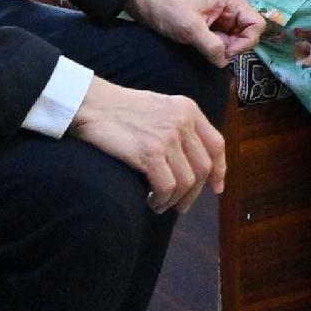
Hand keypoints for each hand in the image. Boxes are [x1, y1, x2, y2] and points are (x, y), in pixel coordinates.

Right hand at [71, 76, 226, 210]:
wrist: (89, 104)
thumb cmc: (118, 109)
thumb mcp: (159, 107)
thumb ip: (178, 127)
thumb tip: (190, 160)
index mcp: (188, 109)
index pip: (216, 144)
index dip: (220, 170)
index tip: (216, 188)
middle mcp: (183, 122)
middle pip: (203, 168)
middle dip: (194, 193)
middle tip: (180, 206)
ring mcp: (168, 137)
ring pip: (187, 181)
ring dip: (174, 200)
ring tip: (159, 204)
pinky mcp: (150, 153)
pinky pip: (167, 187)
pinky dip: (161, 199)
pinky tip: (150, 200)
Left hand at [134, 0, 268, 64]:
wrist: (145, 2)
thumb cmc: (169, 9)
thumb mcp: (191, 28)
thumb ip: (212, 46)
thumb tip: (224, 63)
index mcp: (232, 2)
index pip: (256, 25)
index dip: (246, 42)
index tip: (226, 51)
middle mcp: (231, 9)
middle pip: (247, 35)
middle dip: (233, 47)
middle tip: (213, 51)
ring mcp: (222, 19)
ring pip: (235, 42)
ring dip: (223, 50)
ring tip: (204, 48)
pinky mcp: (211, 28)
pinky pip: (222, 43)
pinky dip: (216, 50)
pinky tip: (201, 48)